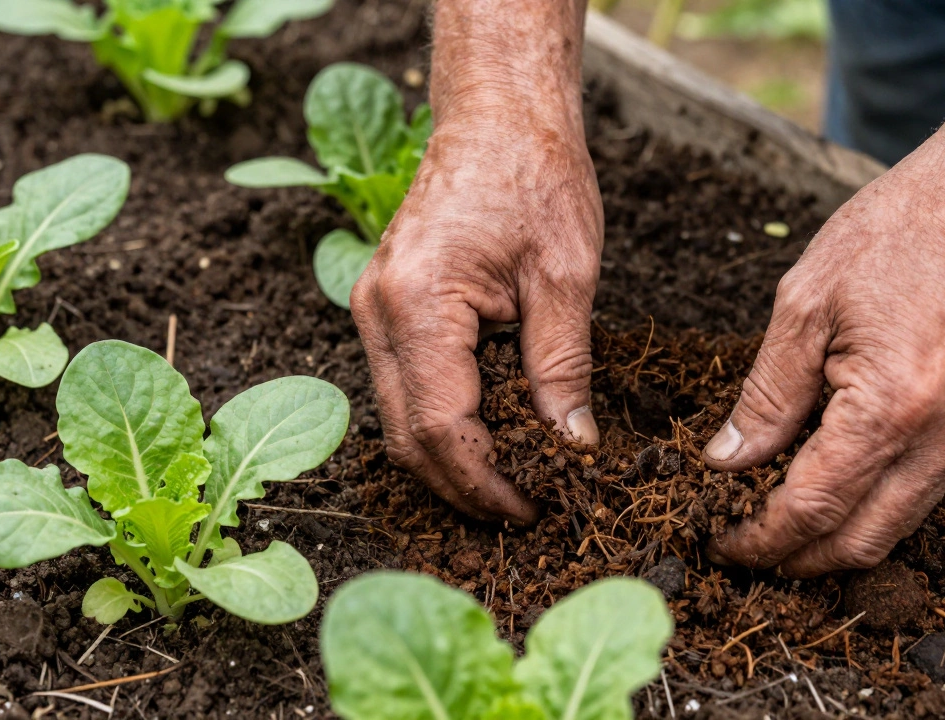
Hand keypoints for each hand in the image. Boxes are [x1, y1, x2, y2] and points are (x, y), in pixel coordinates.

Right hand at [351, 120, 602, 524]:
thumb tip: (571, 446)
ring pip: (398, 418)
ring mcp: (373, 309)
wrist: (496, 116)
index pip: (440, 428)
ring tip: (513, 483)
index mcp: (418, 304)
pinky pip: (404, 386)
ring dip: (450, 460)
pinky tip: (490, 436)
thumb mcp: (565, 276)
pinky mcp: (386, 307)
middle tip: (524, 512)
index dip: (485, 482)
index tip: (533, 510)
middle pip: (406, 437)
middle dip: (463, 486)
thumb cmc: (534, 176)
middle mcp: (378, 312)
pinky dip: (442, 423)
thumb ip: (563, 368)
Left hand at [702, 145, 944, 576]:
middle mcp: (939, 439)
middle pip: (860, 542)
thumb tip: (728, 457)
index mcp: (889, 409)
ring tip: (779, 525)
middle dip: (797, 559)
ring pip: (895, 528)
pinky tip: (831, 486)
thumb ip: (766, 393)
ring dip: (835, 541)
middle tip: (744, 546)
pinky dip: (871, 508)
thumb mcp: (804, 304)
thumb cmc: (897, 234)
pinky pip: (921, 494)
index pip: (813, 509)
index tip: (721, 542)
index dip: (761, 538)